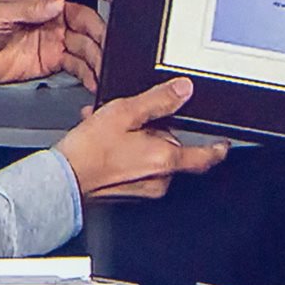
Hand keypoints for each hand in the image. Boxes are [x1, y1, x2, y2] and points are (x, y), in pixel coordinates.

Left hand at [0, 0, 110, 91]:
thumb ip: (29, 9)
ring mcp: (56, 36)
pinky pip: (77, 64)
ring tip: (104, 67)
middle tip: (109, 44)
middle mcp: (53, 11)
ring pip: (86, 43)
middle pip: (87, 18)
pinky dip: (88, 73)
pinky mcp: (54, 58)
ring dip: (98, 55)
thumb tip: (57, 4)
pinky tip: (94, 79)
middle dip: (101, 31)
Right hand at [55, 78, 229, 198]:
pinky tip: (104, 142)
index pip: (205, 157)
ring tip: (111, 129)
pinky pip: (136, 168)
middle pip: (172, 150)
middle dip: (156, 132)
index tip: (223, 144)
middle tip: (132, 120)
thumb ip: (158, 101)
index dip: (217, 148)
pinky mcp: (128, 194)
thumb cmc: (89, 152)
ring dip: (137, 141)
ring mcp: (144, 189)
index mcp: (165, 159)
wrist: (61, 181)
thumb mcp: (124, 113)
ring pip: (152, 158)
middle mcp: (159, 179)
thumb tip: (182, 90)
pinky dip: (126, 153)